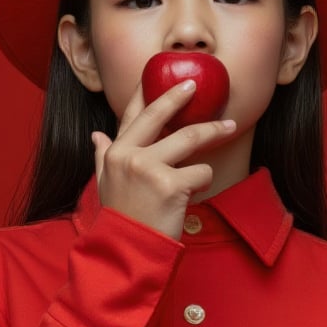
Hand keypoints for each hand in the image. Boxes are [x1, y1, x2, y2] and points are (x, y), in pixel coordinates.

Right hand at [91, 80, 236, 239]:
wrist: (128, 251)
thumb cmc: (121, 218)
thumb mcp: (105, 185)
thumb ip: (103, 157)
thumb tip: (97, 135)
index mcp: (115, 153)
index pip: (133, 115)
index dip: (147, 92)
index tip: (157, 75)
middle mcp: (130, 156)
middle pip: (161, 116)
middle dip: (179, 96)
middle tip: (195, 85)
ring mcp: (150, 169)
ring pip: (189, 139)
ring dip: (213, 132)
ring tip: (229, 128)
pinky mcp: (171, 185)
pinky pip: (201, 172)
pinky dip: (203, 183)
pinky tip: (192, 196)